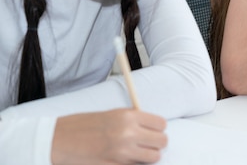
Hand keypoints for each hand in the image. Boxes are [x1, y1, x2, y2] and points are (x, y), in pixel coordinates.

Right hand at [51, 109, 166, 164]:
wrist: (58, 140)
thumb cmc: (83, 125)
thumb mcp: (111, 114)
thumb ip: (132, 120)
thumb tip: (151, 127)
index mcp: (128, 116)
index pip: (161, 124)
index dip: (158, 129)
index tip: (153, 131)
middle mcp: (129, 134)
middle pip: (162, 142)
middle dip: (156, 143)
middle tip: (147, 144)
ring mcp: (122, 153)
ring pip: (154, 157)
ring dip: (148, 156)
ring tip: (137, 153)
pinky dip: (134, 164)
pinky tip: (124, 160)